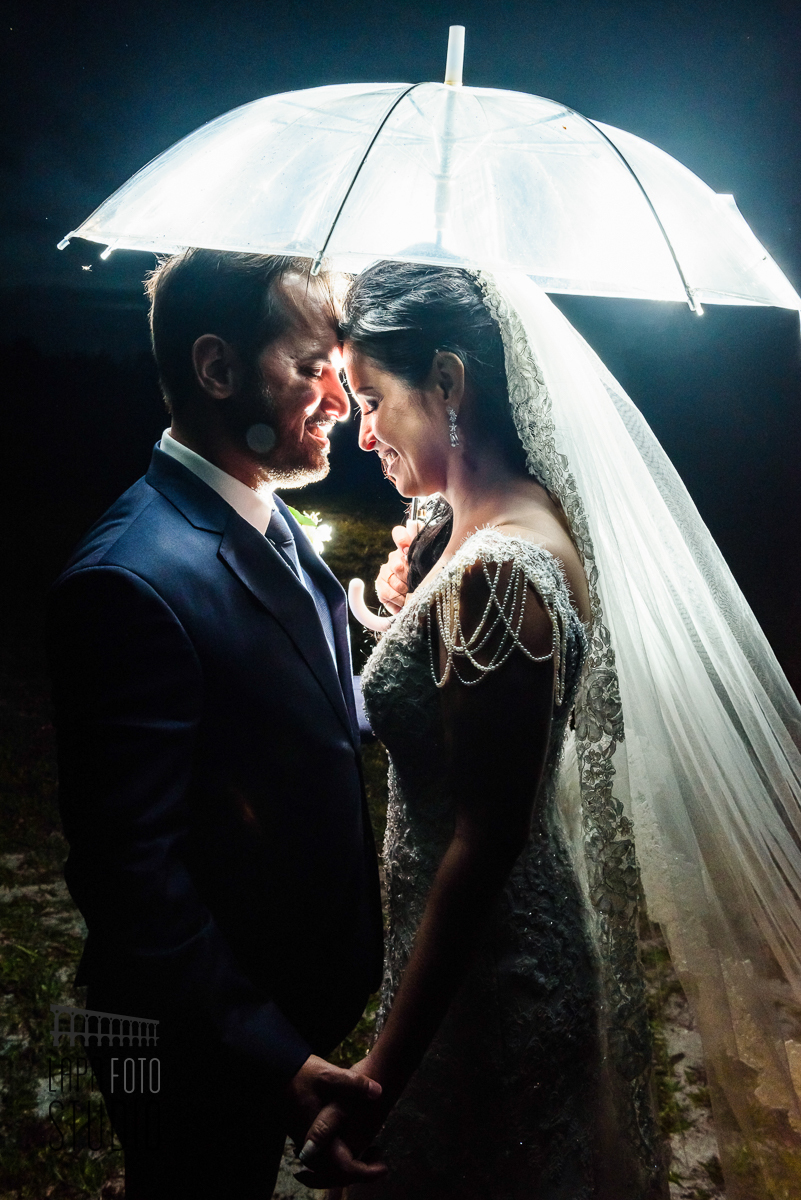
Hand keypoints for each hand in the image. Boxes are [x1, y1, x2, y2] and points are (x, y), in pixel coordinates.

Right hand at [285, 1055, 386, 1186]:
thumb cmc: (304, 1074)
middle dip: (359, 1172)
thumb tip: (378, 1091)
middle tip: (378, 1158)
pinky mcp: (303, 1135)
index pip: (343, 1168)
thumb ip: (355, 1083)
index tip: (383, 1166)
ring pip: (327, 1168)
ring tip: (370, 1153)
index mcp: (318, 1137)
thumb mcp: (331, 1075)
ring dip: (348, 1166)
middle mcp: (309, 1146)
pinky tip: (352, 1143)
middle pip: (335, 1174)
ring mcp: (304, 1142)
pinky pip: (322, 1158)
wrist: (279, 1069)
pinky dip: (338, 1157)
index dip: (365, 1172)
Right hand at [375, 523, 419, 613]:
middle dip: (408, 577)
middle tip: (417, 583)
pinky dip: (396, 600)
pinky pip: (385, 592)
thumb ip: (428, 553)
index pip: (399, 534)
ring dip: (404, 590)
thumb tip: (424, 539)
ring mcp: (385, 571)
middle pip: (396, 564)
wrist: (421, 599)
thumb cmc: (428, 580)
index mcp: (407, 549)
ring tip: (412, 595)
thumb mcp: (432, 565)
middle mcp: (394, 558)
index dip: (401, 539)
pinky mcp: (380, 586)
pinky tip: (403, 602)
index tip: (406, 549)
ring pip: (391, 578)